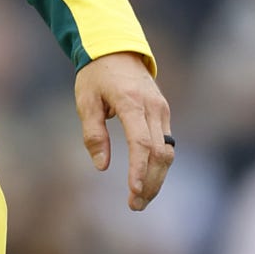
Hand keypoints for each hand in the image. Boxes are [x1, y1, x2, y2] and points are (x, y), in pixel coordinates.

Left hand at [73, 51, 173, 211]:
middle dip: (150, 183)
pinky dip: (159, 165)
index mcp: (131, 102)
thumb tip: (102, 166)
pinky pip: (167, 144)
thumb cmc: (96, 75)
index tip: (133, 192)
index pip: (141, 143)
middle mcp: (153, 107)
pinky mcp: (163, 112)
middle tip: (135, 206)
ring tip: (141, 200)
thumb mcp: (86, 101)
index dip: (139, 170)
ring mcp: (162, 109)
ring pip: (168, 151)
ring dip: (157, 178)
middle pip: (160, 153)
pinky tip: (148, 181)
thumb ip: (93, 134)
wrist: (118, 48)